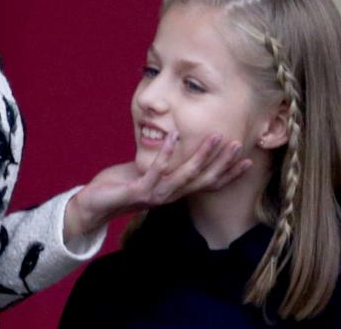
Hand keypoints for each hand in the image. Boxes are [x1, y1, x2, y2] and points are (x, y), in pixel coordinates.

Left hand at [63, 133, 250, 241]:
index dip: (228, 174)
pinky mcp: (138, 192)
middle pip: (203, 180)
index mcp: (174, 191)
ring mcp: (155, 195)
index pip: (207, 184)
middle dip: (222, 162)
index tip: (246, 159)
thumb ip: (165, 162)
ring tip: (215, 136)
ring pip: (185, 175)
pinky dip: (166, 153)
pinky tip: (173, 136)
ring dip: (202, 155)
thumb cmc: (121, 184)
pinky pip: (156, 171)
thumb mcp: (148, 171)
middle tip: (237, 143)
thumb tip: (176, 141)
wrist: (94, 204)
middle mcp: (169, 195)